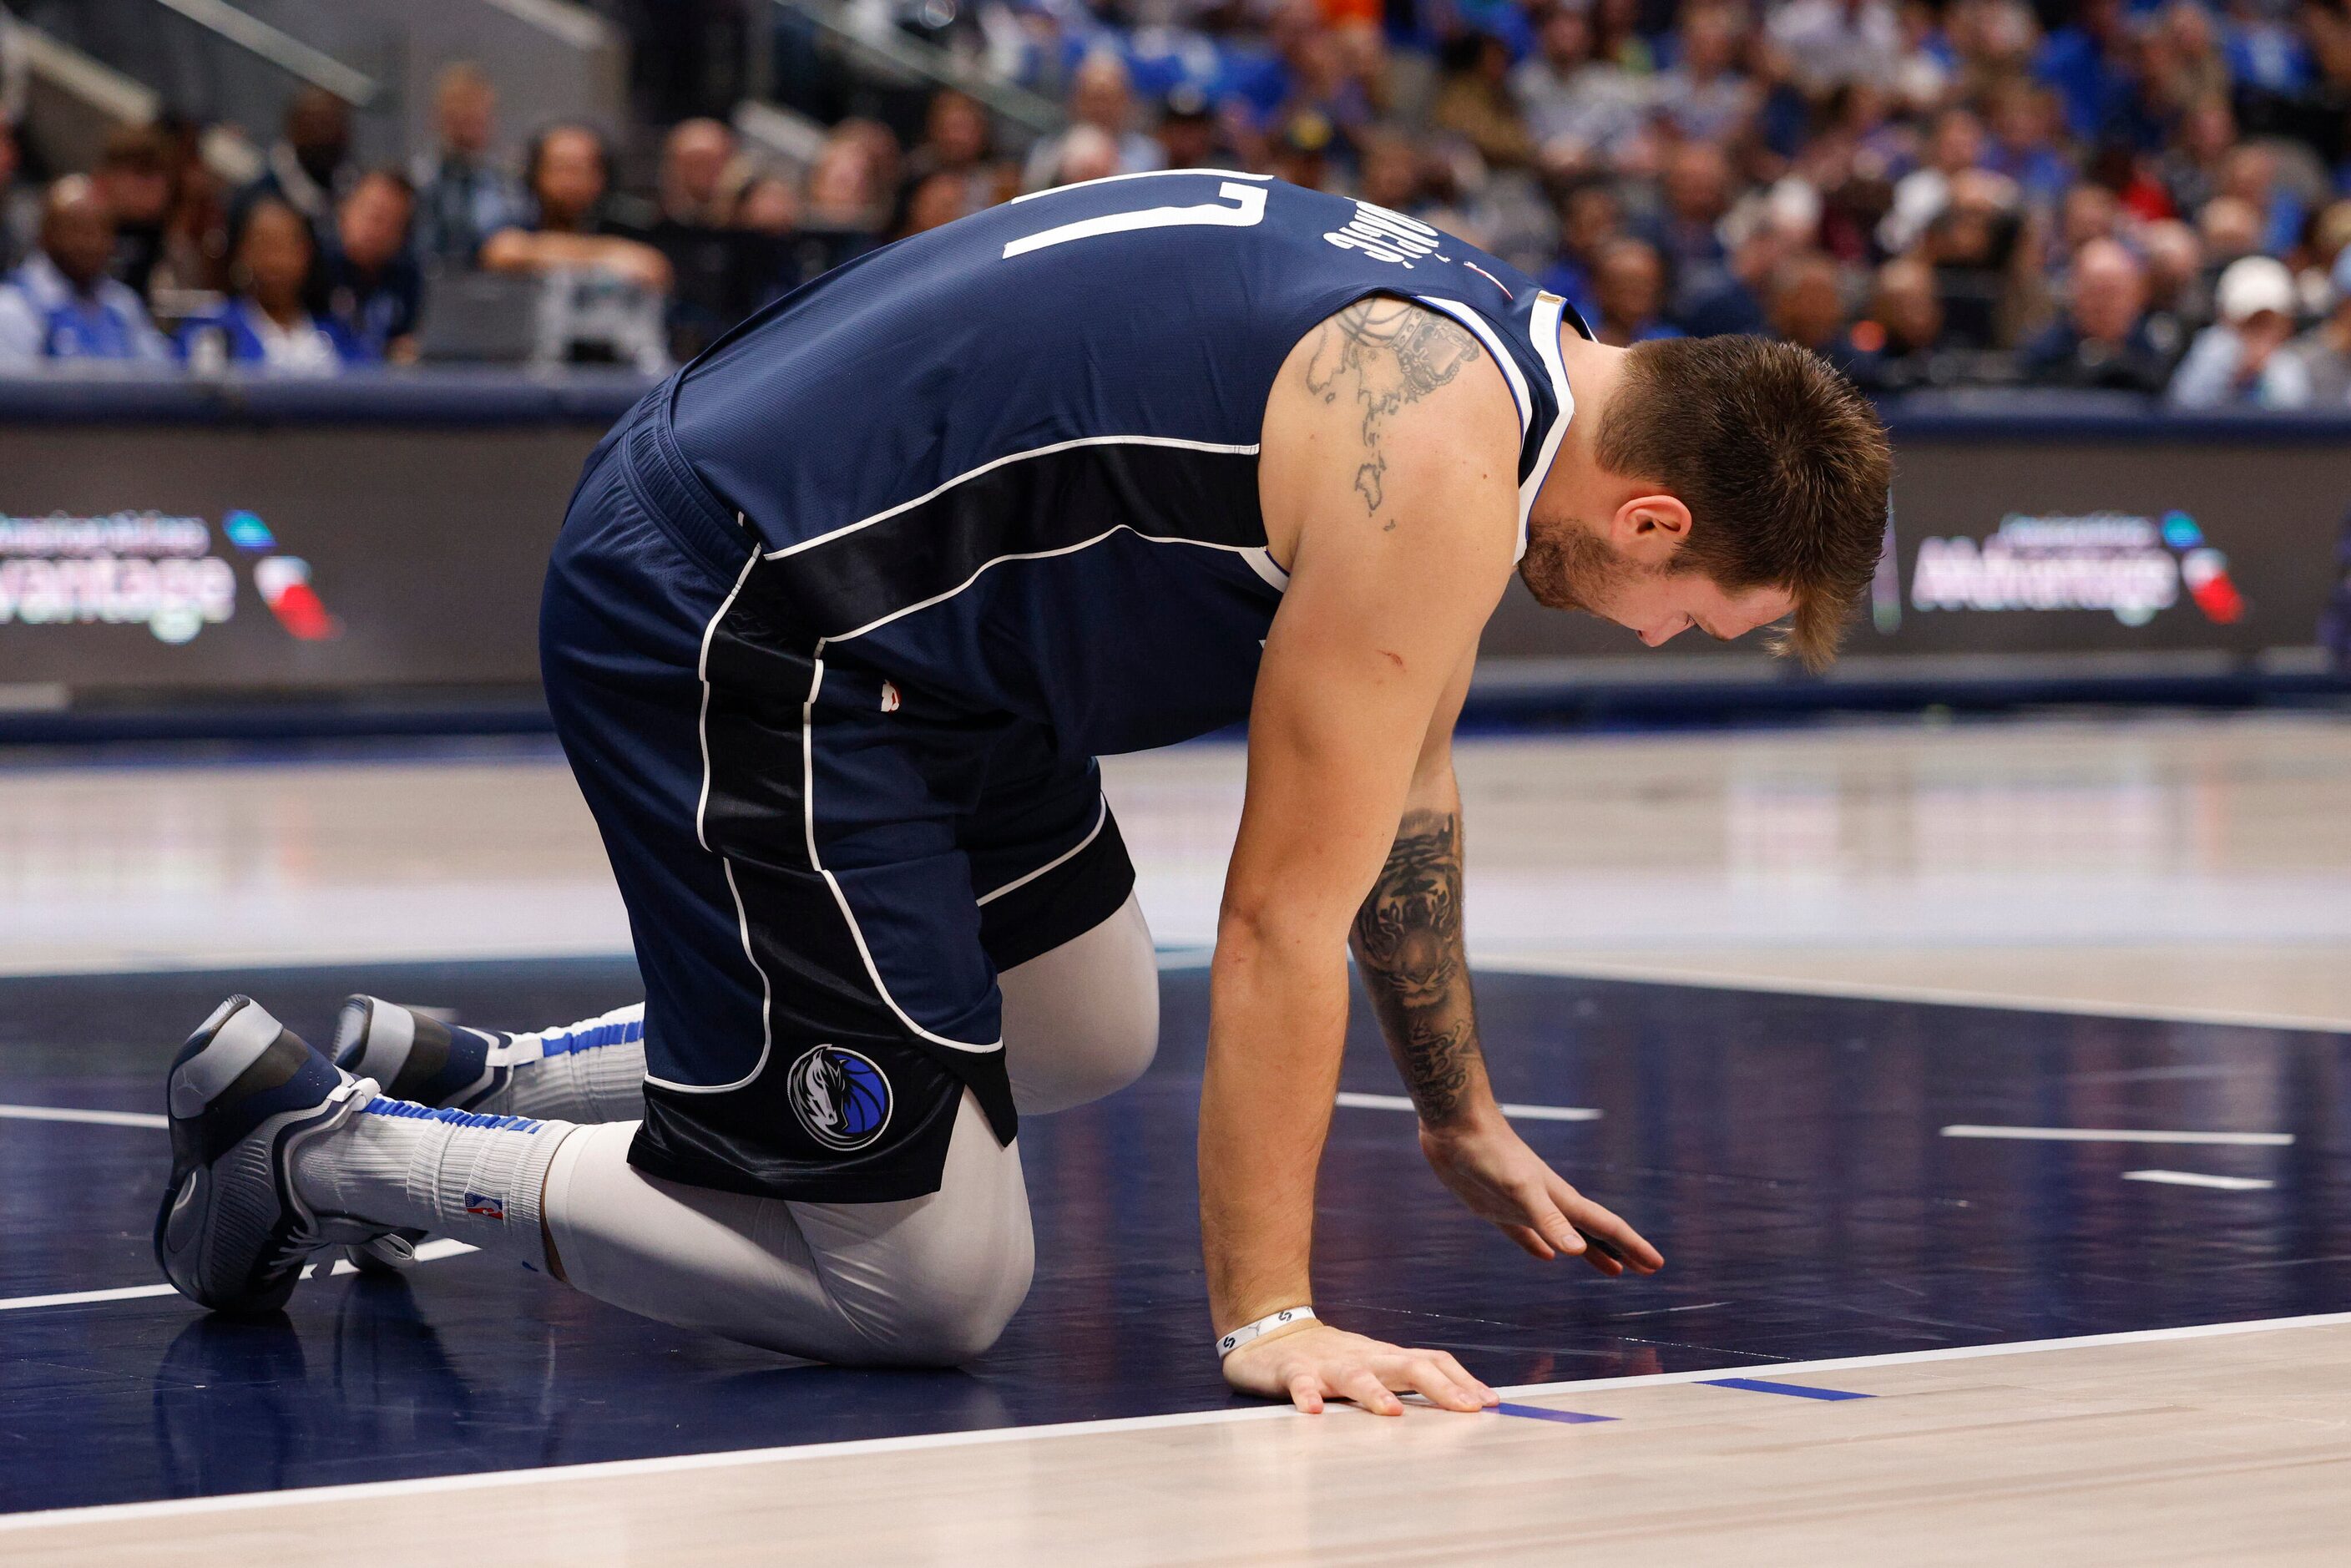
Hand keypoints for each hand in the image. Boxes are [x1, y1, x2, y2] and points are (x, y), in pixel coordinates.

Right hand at [1221, 1321, 1496, 1414]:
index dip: (1462, 1380)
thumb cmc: (1331, 1357)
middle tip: (1467, 1410)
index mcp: (1385, 1357)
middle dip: (1440, 1387)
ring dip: (1373, 1393)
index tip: (1490, 1403)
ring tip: (1392, 1412)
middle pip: (1407, 1365)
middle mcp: (1363, 1357)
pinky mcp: (1291, 1371)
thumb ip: (1407, 1380)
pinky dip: (1306, 1394)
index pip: (1431, 1361)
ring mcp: (1327, 1363)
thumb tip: (1462, 1404)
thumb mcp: (1374, 1365)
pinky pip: (1300, 1382)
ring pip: (1354, 1375)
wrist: (1270, 1331)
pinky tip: (1311, 1410)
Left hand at [1419, 1110, 1663, 1274]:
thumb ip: (1547, 1219)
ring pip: (1565, 1235)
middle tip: (1645, 1270)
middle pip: (1593, 1232)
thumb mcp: (1520, 1189)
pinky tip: (1546, 1257)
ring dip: (1589, 1251)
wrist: (1456, 1125)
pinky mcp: (1495, 1207)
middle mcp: (1548, 1202)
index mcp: (1561, 1199)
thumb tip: (1576, 1250)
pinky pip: (1526, 1234)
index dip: (1632, 1246)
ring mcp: (1523, 1204)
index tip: (1657, 1265)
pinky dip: (1539, 1246)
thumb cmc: (1490, 1153)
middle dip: (1621, 1251)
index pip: (1606, 1227)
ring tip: (1609, 1269)